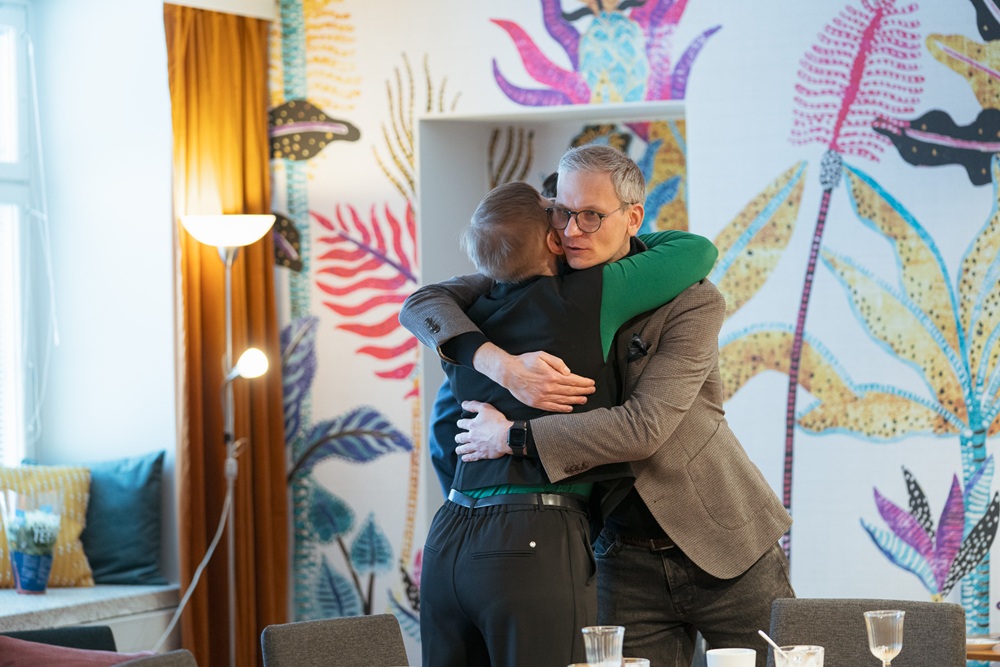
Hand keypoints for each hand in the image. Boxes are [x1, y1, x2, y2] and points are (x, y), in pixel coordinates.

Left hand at [455, 401, 512, 460]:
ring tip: (457, 450)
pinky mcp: (482, 454)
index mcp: (472, 425)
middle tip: (457, 438)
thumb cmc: (497, 421)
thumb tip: (463, 404)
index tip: (460, 424)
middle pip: (461, 438)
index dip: (460, 423)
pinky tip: (464, 458)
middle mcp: (472, 436)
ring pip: (464, 448)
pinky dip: (467, 458)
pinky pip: (472, 457)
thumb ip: (473, 405)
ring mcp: (476, 446)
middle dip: (458, 438)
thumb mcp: (485, 408)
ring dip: (460, 449)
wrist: (506, 436)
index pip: (462, 424)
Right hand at [473, 344, 594, 411]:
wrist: (508, 373)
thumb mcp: (541, 356)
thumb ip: (557, 363)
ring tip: (584, 399)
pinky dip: (562, 408)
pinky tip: (569, 408)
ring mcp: (543, 397)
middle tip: (591, 391)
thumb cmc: (525, 362)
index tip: (591, 383)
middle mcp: (549, 388)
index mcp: (552, 376)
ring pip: (564, 400)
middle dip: (583, 391)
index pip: (573, 381)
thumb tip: (568, 372)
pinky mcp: (537, 403)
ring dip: (576, 400)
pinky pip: (553, 407)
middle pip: (571, 391)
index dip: (584, 382)